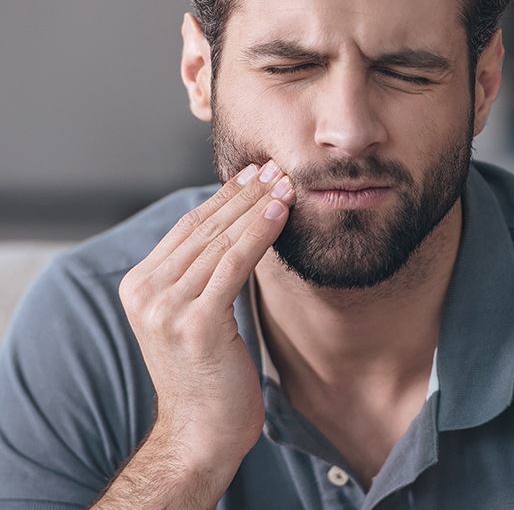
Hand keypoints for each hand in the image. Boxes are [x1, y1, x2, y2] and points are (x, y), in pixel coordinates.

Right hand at [119, 161, 293, 474]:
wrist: (200, 433)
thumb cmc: (206, 372)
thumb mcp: (191, 314)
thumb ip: (197, 274)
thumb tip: (233, 226)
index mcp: (139, 285)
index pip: (187, 228)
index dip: (223, 198)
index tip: (252, 174)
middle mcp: (146, 292)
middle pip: (203, 228)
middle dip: (243, 194)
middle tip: (274, 168)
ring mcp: (167, 308)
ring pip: (220, 241)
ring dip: (256, 207)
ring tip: (284, 184)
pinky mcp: (196, 323)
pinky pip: (234, 264)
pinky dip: (258, 234)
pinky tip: (279, 212)